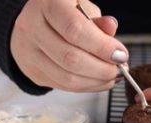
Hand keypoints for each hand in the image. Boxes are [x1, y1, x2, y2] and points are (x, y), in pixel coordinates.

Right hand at [11, 0, 128, 91]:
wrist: (35, 23)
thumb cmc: (64, 13)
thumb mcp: (83, 7)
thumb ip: (98, 20)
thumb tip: (111, 29)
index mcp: (47, 5)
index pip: (75, 30)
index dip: (102, 47)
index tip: (121, 55)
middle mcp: (32, 28)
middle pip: (71, 59)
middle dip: (103, 69)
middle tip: (121, 68)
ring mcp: (29, 53)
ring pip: (68, 78)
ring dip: (97, 81)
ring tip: (113, 75)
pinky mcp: (34, 72)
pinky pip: (65, 87)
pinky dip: (88, 87)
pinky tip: (101, 80)